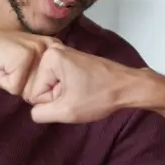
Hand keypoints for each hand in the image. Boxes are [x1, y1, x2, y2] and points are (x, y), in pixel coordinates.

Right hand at [0, 26, 59, 95]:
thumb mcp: (23, 71)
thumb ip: (39, 82)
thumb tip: (50, 103)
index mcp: (54, 49)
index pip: (54, 88)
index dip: (32, 87)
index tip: (18, 70)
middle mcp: (51, 47)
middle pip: (42, 90)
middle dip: (22, 86)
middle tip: (8, 68)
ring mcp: (38, 49)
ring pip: (30, 91)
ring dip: (12, 84)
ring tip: (3, 66)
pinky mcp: (23, 56)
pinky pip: (16, 88)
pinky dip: (2, 81)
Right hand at [23, 45, 138, 123]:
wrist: (130, 86)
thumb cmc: (100, 96)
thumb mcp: (66, 111)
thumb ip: (40, 113)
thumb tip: (34, 110)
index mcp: (48, 59)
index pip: (33, 92)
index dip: (53, 101)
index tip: (72, 97)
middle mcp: (52, 51)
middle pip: (40, 87)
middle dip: (57, 96)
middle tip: (77, 96)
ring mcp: (62, 53)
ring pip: (49, 85)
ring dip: (63, 94)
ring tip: (81, 92)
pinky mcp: (71, 59)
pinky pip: (58, 79)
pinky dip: (69, 88)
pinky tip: (82, 88)